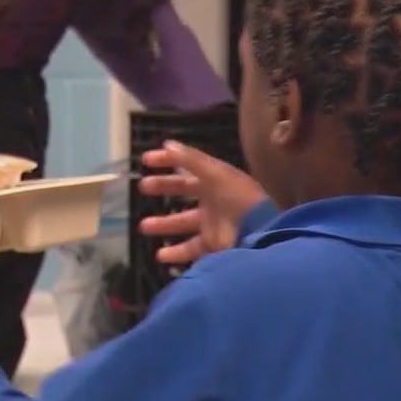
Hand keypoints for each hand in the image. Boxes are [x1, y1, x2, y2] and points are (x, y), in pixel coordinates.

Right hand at [138, 141, 265, 263]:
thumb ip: (190, 160)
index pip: (188, 166)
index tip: (145, 160)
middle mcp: (213, 199)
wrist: (259, 233)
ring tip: (142, 226)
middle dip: (163, 188)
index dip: (168, 161)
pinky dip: (175, 253)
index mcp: (215, 178)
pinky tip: (159, 255)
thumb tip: (167, 145)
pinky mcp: (213, 245)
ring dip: (163, 224)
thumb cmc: (237, 198)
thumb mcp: (215, 174)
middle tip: (142, 187)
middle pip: (183, 191)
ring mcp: (213, 223)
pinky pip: (190, 249)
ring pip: (182, 222)